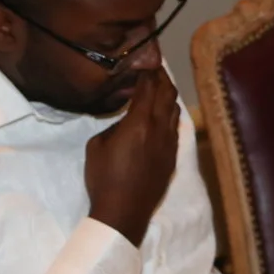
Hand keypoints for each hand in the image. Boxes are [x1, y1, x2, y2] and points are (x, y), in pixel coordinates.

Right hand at [85, 66, 181, 245]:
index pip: (149, 87)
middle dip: (162, 79)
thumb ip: (114, 125)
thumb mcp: (97, 145)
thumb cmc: (104, 178)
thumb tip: (126, 119)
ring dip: (168, 97)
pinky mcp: (173, 157)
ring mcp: (170, 143)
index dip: (148, 71)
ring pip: (175, 111)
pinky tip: (162, 117)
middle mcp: (161, 128)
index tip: (145, 61)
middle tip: (154, 70)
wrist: (123, 211)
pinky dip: (170, 116)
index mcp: (140, 122)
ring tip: (159, 90)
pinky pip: (175, 128)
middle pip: (168, 94)